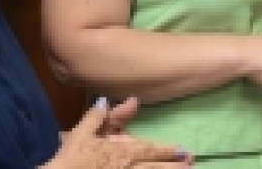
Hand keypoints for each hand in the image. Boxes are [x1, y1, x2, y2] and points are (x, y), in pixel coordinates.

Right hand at [44, 99, 191, 167]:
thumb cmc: (71, 156)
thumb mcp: (84, 131)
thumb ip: (104, 115)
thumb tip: (130, 100)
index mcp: (119, 152)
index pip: (148, 150)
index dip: (166, 151)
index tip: (182, 150)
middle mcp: (125, 168)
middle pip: (153, 168)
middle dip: (173, 167)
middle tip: (190, 164)